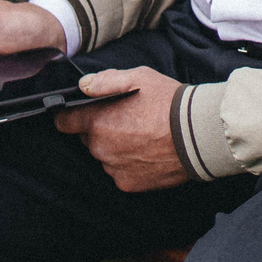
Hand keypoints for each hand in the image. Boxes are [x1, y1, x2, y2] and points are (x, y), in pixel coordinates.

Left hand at [54, 66, 187, 191]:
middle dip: (100, 130)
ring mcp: (113, 168)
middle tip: (126, 121)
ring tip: (141, 137)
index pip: (63, 122)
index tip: (78, 115)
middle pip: (88, 139)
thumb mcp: (139, 77)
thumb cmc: (169, 103)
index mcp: (97, 121)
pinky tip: (147, 153)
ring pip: (105, 156)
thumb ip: (105, 80)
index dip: (70, 117)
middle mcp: (100, 148)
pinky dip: (129, 164)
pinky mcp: (127, 184)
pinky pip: (119, 172)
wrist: (198, 136)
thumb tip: (84, 85)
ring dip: (115, 148)